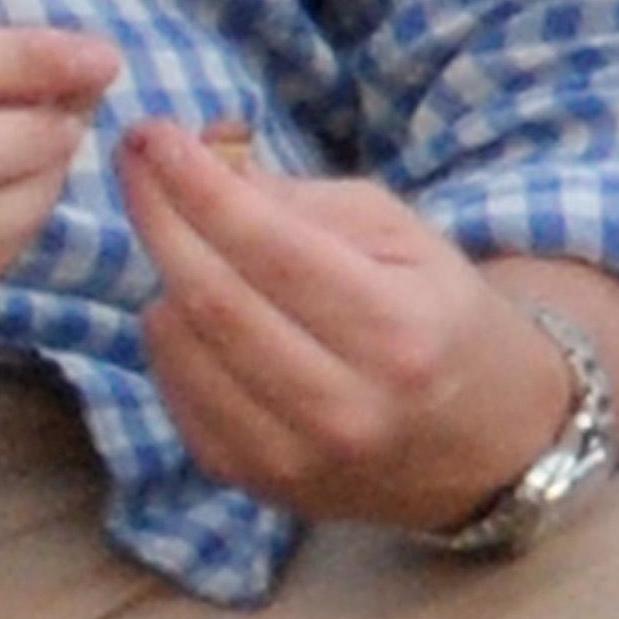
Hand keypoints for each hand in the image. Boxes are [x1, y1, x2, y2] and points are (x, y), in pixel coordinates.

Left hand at [115, 116, 592, 530]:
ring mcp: (295, 458)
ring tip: (186, 241)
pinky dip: (172, 337)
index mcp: (396, 332)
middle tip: (133, 161)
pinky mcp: (257, 484)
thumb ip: (304, 199)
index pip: (270, 249)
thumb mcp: (404, 236)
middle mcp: (344, 407)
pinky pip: (178, 394)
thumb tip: (202, 162)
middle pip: (213, 298)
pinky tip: (196, 310)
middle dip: (159, 216)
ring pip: (182, 347)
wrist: (485, 446)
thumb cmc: (441, 319)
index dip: (198, 186)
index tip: (154, 134)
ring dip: (165, 276)